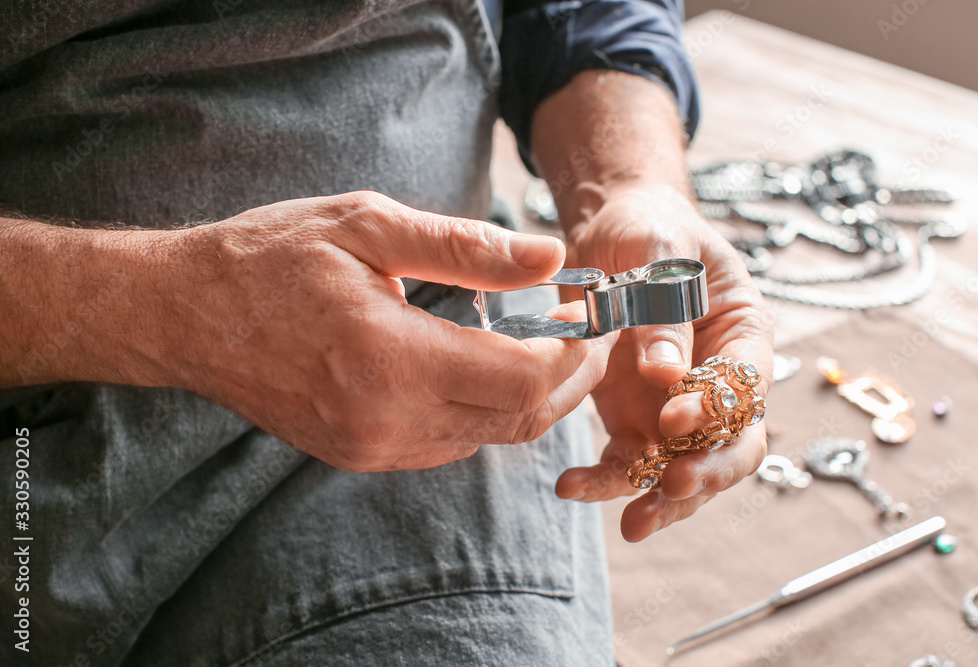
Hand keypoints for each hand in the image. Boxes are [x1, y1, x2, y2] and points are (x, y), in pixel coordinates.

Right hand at [150, 191, 615, 470]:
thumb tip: (550, 256)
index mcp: (391, 359)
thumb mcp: (368, 226)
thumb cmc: (271, 259)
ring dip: (528, 397)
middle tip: (584, 333)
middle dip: (567, 379)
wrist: (187, 314)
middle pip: (518, 420)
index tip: (588, 312)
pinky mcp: (360, 455)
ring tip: (540, 343)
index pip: (522, 379)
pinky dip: (483, 411)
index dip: (571, 350)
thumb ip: (466, 248)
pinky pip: (448, 443)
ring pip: (487, 437)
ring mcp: (372, 448)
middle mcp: (386, 421)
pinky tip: (483, 368)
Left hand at [554, 184, 772, 540]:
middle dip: (704, 474)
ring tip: (632, 523)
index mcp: (743, 336)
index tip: (675, 418)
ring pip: (681, 466)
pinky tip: (574, 486)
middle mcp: (716, 381)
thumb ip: (664, 310)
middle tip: (669, 488)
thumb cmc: (650, 230)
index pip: (745, 386)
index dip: (718, 410)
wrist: (612, 233)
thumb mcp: (658, 253)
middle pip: (730, 445)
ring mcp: (674, 406)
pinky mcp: (632, 417)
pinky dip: (606, 480)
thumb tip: (667, 374)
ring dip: (659, 498)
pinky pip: (627, 460)